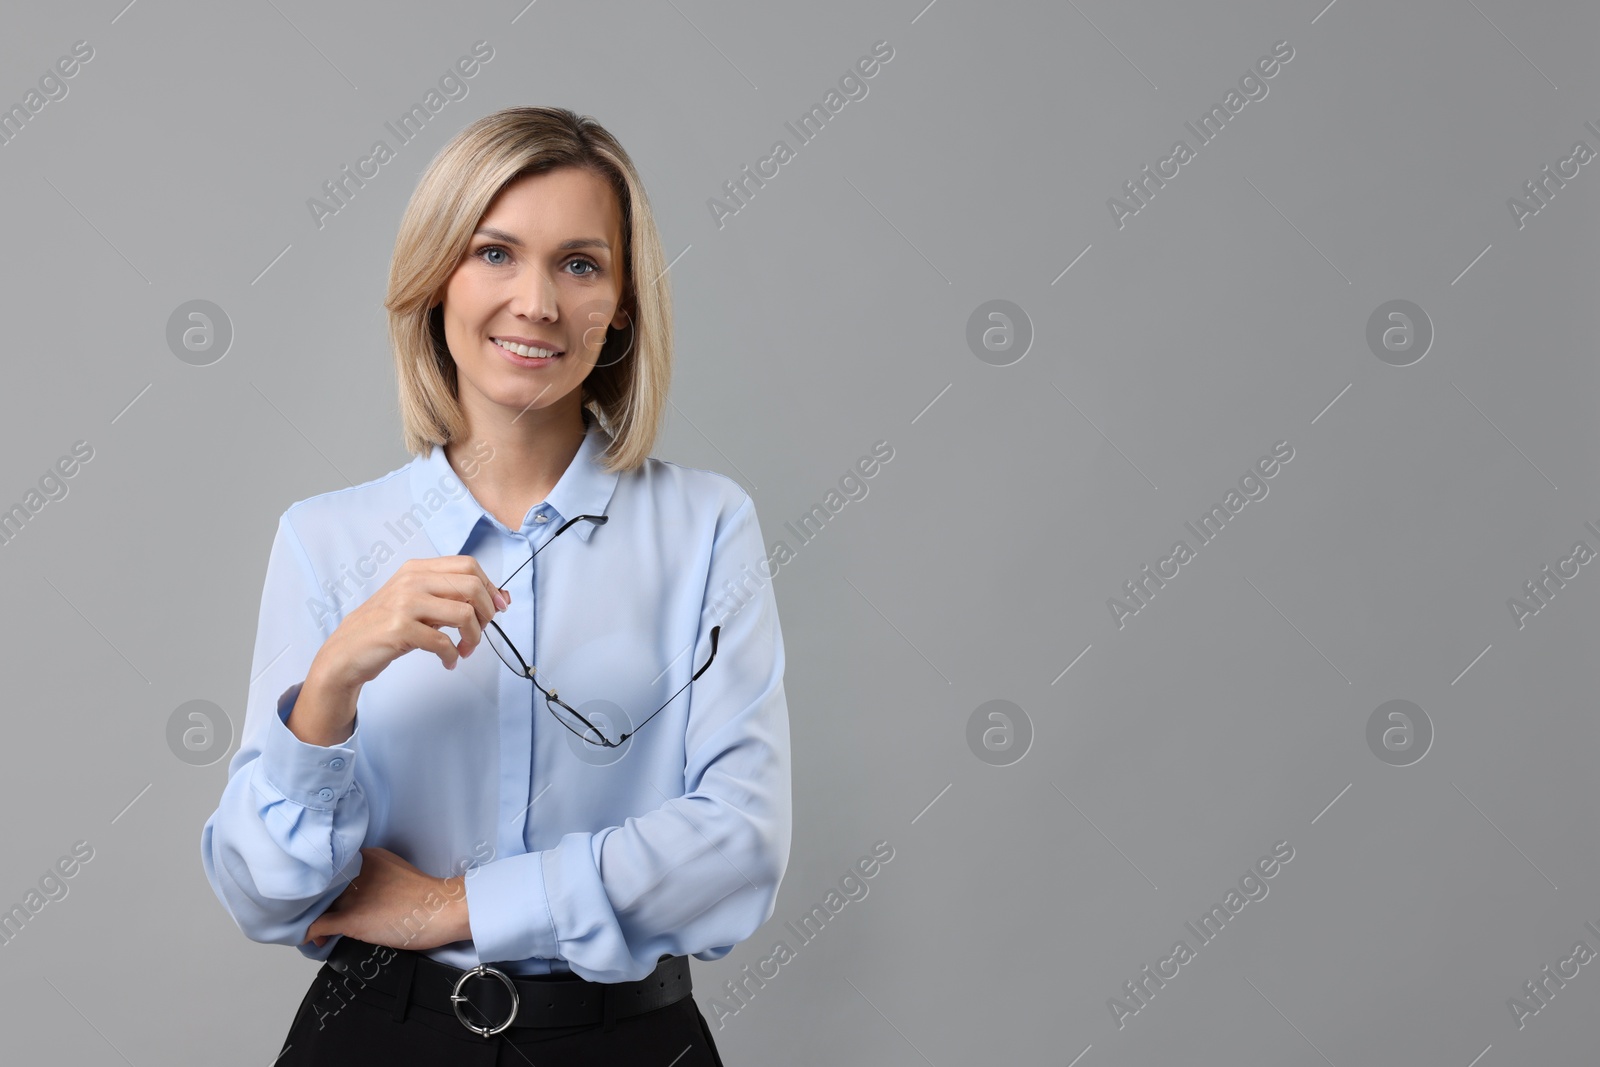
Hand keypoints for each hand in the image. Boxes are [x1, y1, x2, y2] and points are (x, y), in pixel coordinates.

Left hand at [303, 847, 470, 951]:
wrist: (441, 909)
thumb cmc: (427, 896)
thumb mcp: (395, 872)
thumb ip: (373, 877)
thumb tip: (356, 897)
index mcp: (366, 856)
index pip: (335, 871)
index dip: (327, 887)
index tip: (327, 898)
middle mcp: (354, 872)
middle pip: (324, 888)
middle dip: (319, 903)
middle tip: (321, 917)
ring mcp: (351, 895)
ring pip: (318, 907)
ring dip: (313, 919)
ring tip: (317, 931)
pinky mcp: (351, 918)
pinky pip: (319, 926)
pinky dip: (311, 934)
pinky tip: (312, 940)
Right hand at [306, 555, 509, 713]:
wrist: (346, 651)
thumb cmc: (386, 627)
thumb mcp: (419, 603)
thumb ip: (453, 597)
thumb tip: (502, 598)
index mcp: (417, 569)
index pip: (468, 565)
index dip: (490, 587)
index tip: (498, 607)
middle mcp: (411, 580)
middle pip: (471, 586)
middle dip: (487, 613)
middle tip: (481, 632)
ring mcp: (404, 603)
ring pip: (463, 613)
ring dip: (474, 637)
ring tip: (466, 650)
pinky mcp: (400, 629)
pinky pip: (443, 641)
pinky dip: (452, 655)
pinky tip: (449, 661)